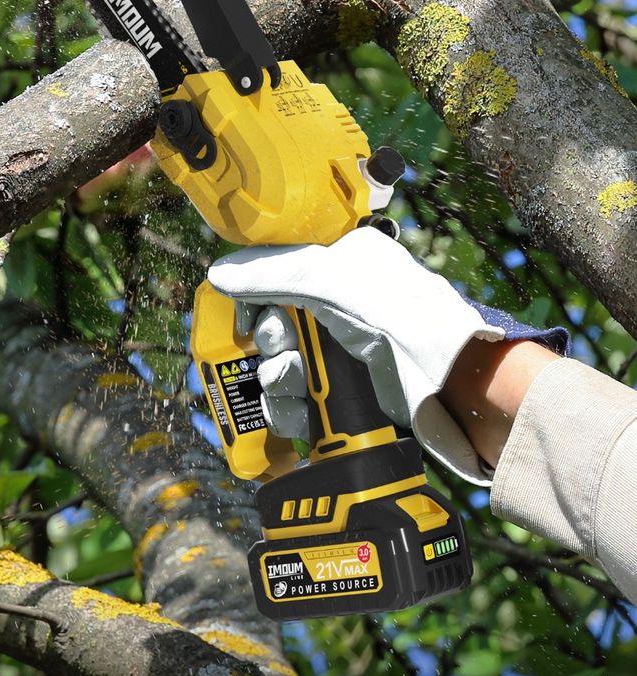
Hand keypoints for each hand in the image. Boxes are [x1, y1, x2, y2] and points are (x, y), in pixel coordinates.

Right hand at [207, 227, 504, 481]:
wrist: (456, 390)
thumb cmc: (409, 322)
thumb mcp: (333, 283)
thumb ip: (272, 273)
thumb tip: (219, 273)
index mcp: (342, 263)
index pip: (276, 271)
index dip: (253, 295)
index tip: (245, 314)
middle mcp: (338, 306)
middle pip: (272, 325)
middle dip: (270, 344)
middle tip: (285, 349)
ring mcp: (340, 352)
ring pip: (278, 367)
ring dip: (276, 380)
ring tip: (296, 384)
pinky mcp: (342, 393)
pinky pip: (294, 400)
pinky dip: (289, 410)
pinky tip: (301, 412)